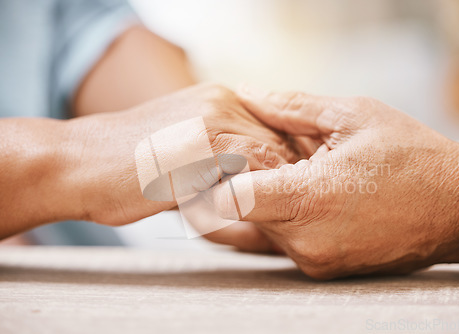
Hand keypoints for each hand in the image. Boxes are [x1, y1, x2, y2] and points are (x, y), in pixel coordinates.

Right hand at [66, 84, 296, 234]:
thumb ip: (221, 154)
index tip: (287, 194)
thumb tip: (260, 179)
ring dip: (278, 190)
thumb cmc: (130, 167)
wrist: (81, 163)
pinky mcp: (207, 143)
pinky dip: (261, 196)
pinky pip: (256, 170)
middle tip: (287, 211)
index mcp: (219, 99)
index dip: (284, 166)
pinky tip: (254, 217)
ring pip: (273, 156)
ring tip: (275, 219)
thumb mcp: (183, 147)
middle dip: (287, 179)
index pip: (273, 131)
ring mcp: (216, 118)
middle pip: (279, 142)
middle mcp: (223, 100)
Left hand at [212, 89, 458, 278]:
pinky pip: (282, 240)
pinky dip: (282, 216)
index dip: (216, 175)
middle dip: (237, 182)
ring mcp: (314, 260)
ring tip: (287, 172)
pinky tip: (303, 193)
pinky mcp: (322, 269)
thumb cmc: (411, 156)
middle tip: (255, 156)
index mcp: (309, 199)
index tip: (222, 155)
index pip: (228, 199)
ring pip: (258, 227)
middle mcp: (306, 240)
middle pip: (238, 213)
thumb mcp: (353, 116)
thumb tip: (249, 92)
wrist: (457, 206)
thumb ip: (291, 107)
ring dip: (262, 199)